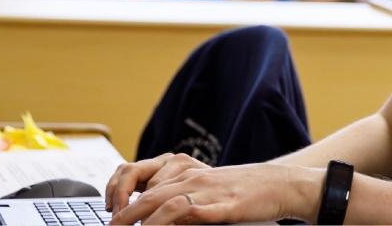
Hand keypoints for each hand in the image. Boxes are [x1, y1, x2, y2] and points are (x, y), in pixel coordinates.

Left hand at [105, 154, 320, 224]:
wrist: (282, 184)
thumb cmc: (245, 190)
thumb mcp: (209, 191)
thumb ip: (184, 201)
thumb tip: (159, 218)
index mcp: (187, 170)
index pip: (144, 178)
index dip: (121, 193)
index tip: (110, 212)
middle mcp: (193, 176)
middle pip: (148, 191)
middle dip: (123, 211)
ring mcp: (208, 189)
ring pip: (164, 200)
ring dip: (140, 217)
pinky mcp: (224, 204)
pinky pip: (191, 211)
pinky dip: (169, 220)